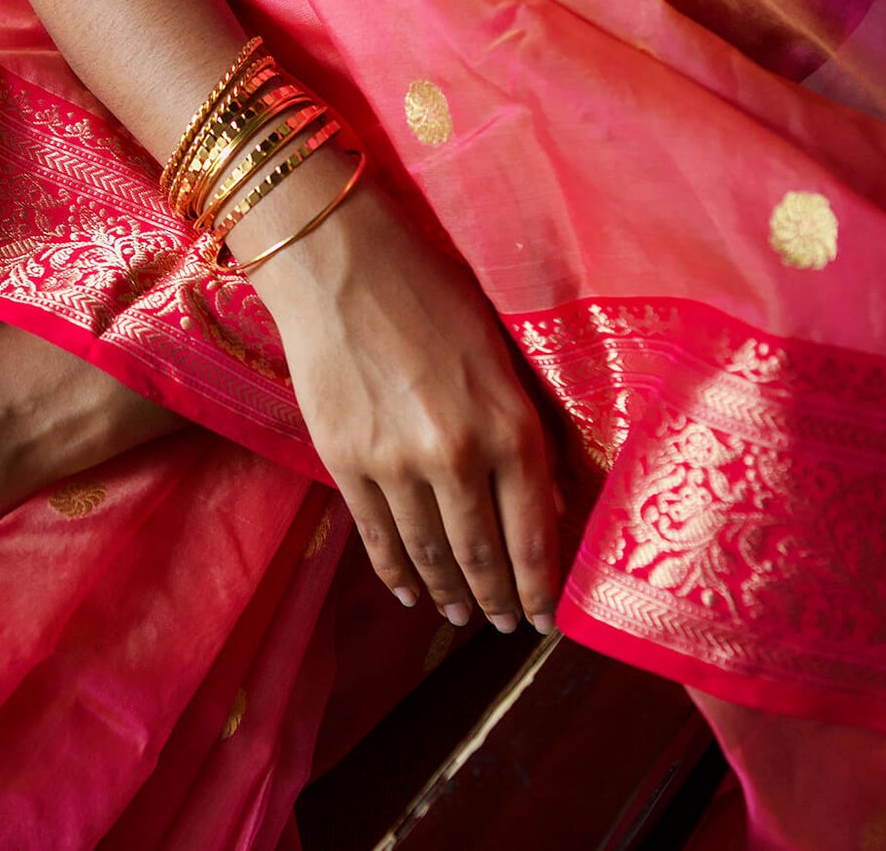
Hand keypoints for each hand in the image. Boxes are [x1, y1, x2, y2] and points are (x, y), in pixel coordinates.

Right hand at [240, 149, 560, 632]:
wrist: (338, 261)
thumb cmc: (429, 289)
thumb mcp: (498, 354)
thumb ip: (521, 427)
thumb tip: (540, 500)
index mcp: (508, 425)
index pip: (535, 533)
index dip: (542, 586)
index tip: (547, 619)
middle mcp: (456, 456)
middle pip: (482, 553)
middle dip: (499, 597)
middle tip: (507, 623)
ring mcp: (395, 464)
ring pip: (430, 553)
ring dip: (450, 591)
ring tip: (461, 613)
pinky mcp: (345, 462)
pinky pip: (377, 535)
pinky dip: (396, 571)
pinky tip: (410, 590)